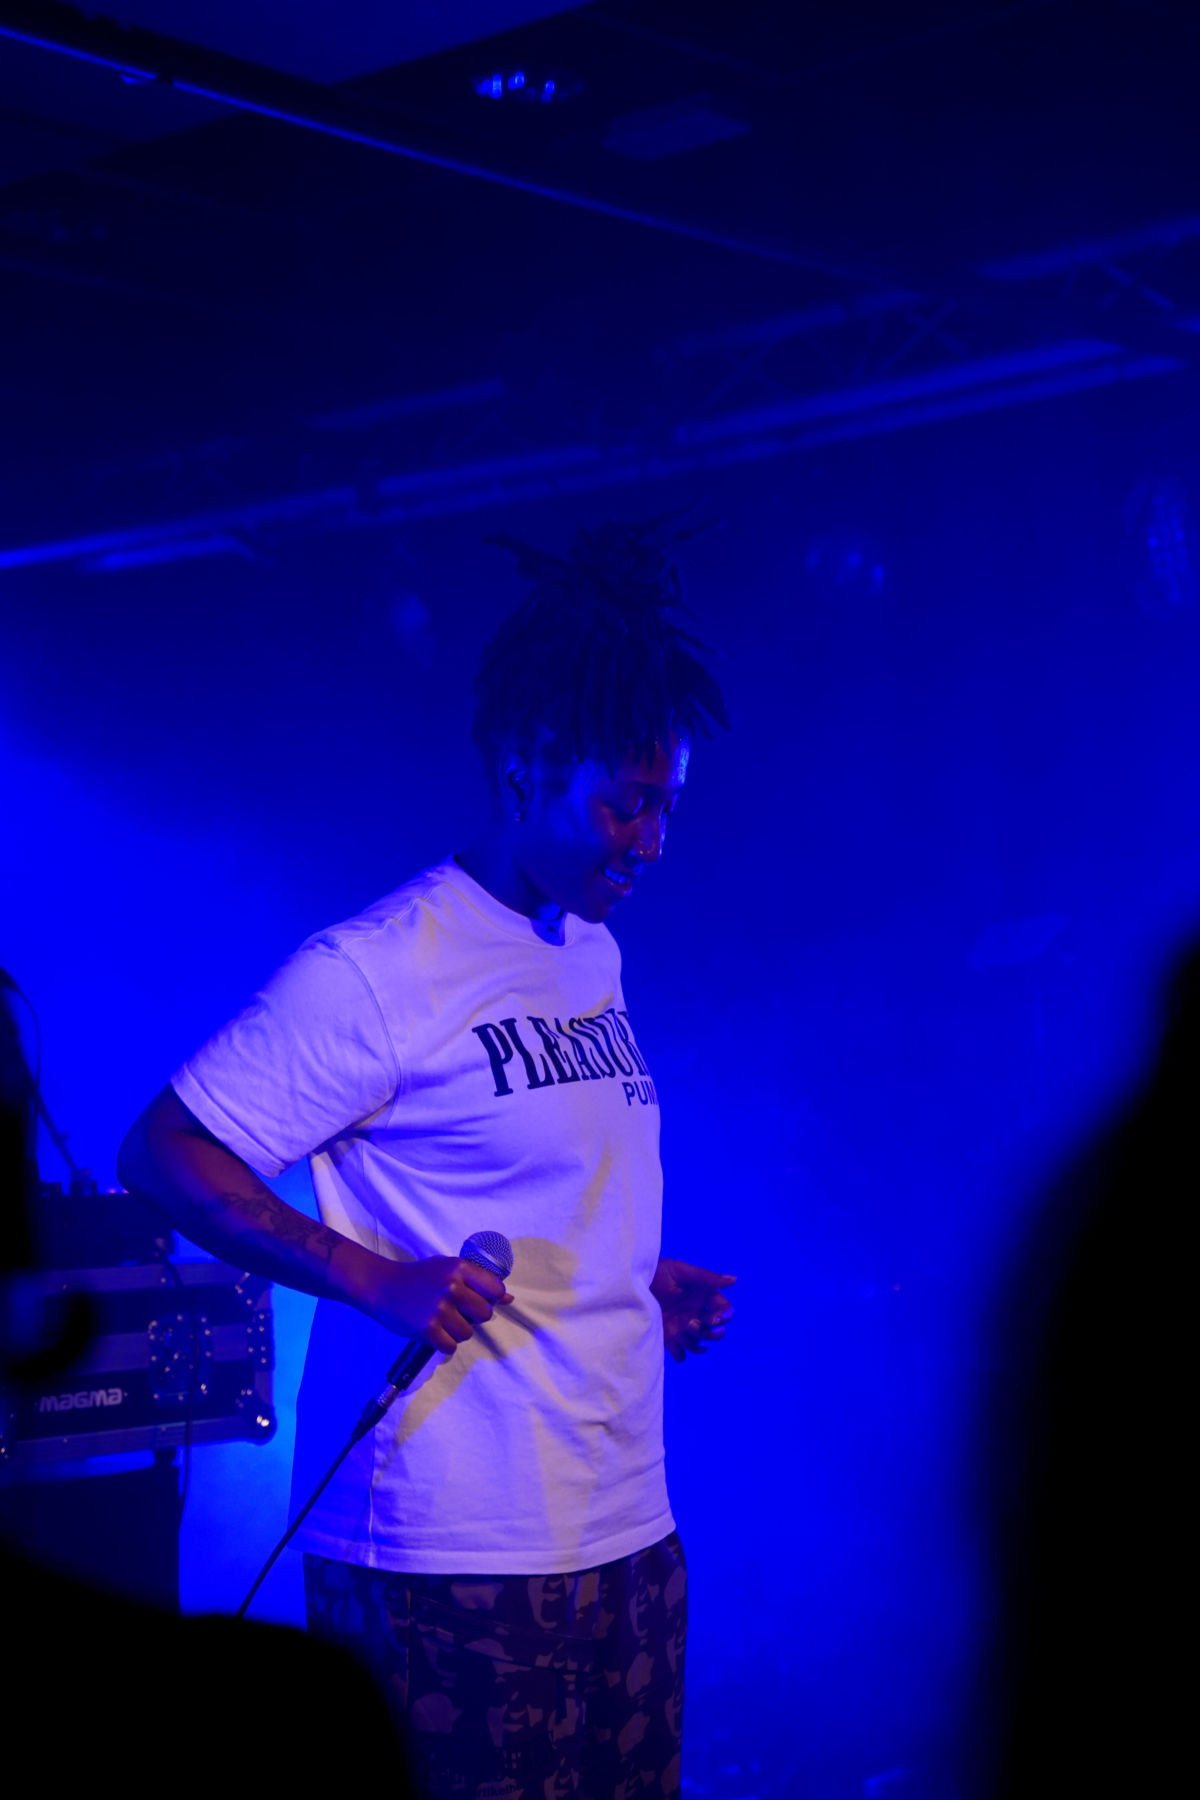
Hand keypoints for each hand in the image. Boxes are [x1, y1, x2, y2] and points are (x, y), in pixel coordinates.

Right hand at [354, 1253, 512, 1354]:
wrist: (381, 1287)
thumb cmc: (418, 1277)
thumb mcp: (448, 1269)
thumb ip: (478, 1281)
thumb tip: (509, 1298)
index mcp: (459, 1268)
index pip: (495, 1289)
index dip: (489, 1299)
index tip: (475, 1300)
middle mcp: (452, 1287)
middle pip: (484, 1314)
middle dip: (472, 1317)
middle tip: (454, 1312)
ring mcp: (439, 1309)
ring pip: (468, 1333)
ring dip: (456, 1332)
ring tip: (439, 1320)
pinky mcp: (427, 1329)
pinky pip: (450, 1347)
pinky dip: (443, 1343)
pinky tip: (431, 1331)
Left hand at [651, 1258, 735, 1363]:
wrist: (628, 1284)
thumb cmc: (655, 1271)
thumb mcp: (681, 1272)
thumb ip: (706, 1278)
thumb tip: (734, 1280)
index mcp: (701, 1296)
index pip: (722, 1309)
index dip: (723, 1316)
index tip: (714, 1317)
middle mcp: (693, 1312)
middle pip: (714, 1331)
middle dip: (713, 1333)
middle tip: (698, 1325)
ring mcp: (681, 1326)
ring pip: (699, 1344)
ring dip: (698, 1342)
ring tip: (685, 1329)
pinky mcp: (667, 1336)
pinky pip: (681, 1354)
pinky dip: (681, 1354)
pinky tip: (675, 1343)